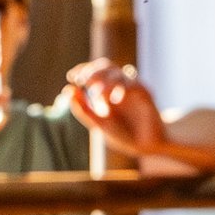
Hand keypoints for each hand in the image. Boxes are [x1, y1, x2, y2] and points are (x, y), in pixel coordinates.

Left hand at [58, 57, 174, 166]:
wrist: (147, 146)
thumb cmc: (124, 133)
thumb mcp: (99, 123)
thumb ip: (84, 109)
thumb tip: (67, 90)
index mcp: (108, 91)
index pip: (96, 71)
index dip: (84, 70)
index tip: (72, 77)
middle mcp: (120, 86)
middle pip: (107, 68)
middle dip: (94, 72)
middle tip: (83, 80)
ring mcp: (133, 89)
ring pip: (119, 75)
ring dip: (106, 82)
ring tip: (97, 94)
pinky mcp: (146, 95)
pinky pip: (135, 86)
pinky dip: (124, 89)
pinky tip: (115, 100)